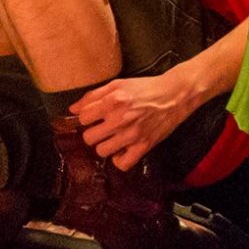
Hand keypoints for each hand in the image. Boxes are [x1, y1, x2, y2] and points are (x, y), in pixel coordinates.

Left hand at [71, 71, 202, 171]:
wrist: (174, 95)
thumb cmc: (146, 88)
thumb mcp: (118, 84)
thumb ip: (93, 95)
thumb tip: (73, 108)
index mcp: (113, 101)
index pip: (83, 118)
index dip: (87, 117)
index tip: (94, 117)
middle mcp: (120, 119)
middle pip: (89, 137)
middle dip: (93, 132)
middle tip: (102, 128)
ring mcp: (132, 135)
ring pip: (102, 151)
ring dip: (105, 145)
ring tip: (112, 138)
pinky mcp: (143, 147)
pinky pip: (122, 164)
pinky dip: (119, 159)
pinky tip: (122, 150)